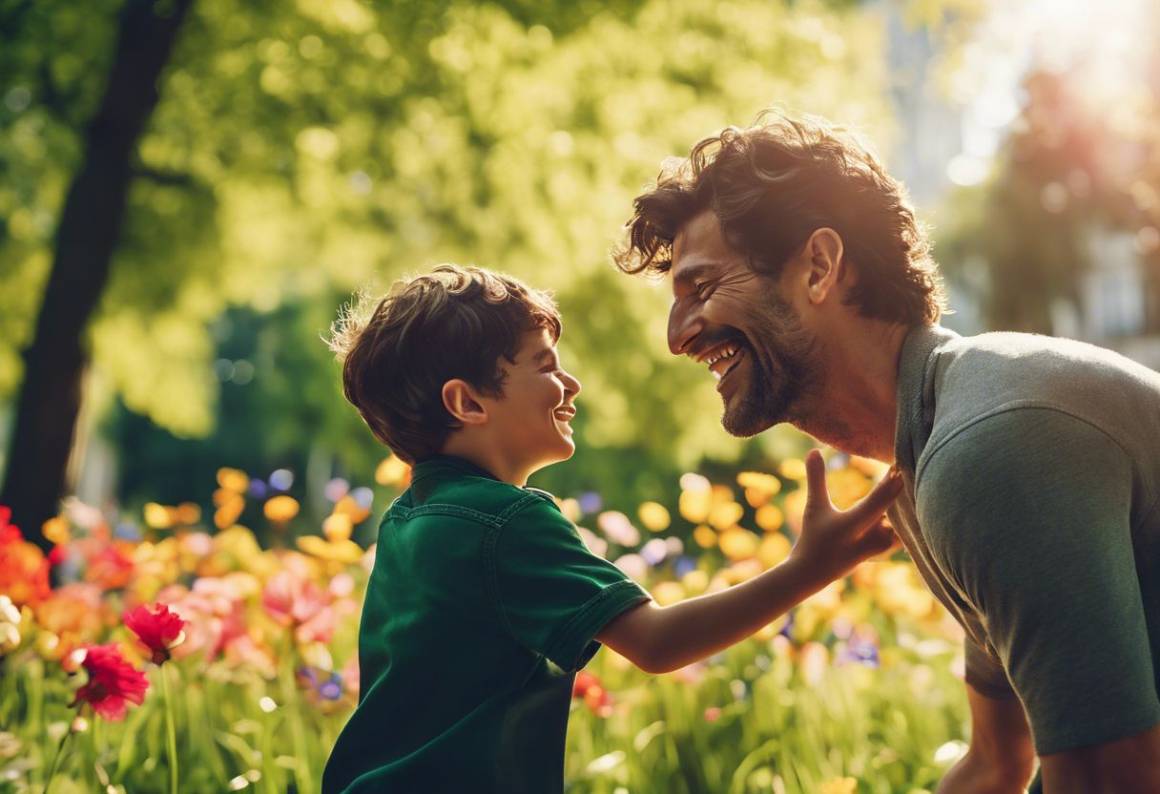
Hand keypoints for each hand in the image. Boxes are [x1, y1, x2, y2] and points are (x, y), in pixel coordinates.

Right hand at [788, 449, 901, 580]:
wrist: (813, 571)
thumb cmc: (813, 536)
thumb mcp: (814, 506)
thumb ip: (816, 478)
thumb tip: (813, 450)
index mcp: (850, 526)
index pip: (876, 504)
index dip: (889, 485)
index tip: (899, 467)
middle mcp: (867, 539)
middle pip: (894, 515)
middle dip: (902, 493)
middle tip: (910, 471)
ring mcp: (877, 548)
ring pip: (901, 529)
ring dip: (907, 512)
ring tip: (916, 489)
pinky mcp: (883, 552)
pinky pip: (900, 537)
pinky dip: (906, 525)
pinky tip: (912, 510)